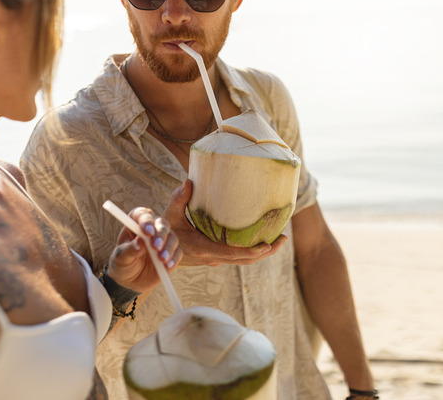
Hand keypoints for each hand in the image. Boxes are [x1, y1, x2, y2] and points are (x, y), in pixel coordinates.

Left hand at [107, 207, 181, 292]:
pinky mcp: (172, 253)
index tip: (147, 232)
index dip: (146, 221)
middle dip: (160, 234)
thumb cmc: (122, 264)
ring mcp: (164, 240)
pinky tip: (168, 265)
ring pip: (172, 237)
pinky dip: (174, 258)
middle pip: (161, 223)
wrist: (131, 280)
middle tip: (156, 247)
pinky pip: (177, 252)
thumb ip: (129, 250)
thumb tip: (139, 243)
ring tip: (162, 259)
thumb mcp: (120, 258)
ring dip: (168, 247)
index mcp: (136, 223)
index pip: (143, 215)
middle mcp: (152, 228)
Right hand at [164, 180, 287, 266]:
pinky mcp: (216, 257)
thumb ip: (178, 199)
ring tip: (280, 240)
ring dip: (262, 253)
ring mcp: (215, 259)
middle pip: (244, 260)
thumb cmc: (165, 233)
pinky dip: (252, 251)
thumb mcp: (168, 216)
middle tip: (283, 239)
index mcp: (203, 249)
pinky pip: (238, 257)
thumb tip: (188, 182)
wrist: (159, 253)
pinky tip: (262, 240)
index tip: (267, 245)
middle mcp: (212, 257)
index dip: (251, 252)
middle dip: (265, 252)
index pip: (232, 254)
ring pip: (243, 261)